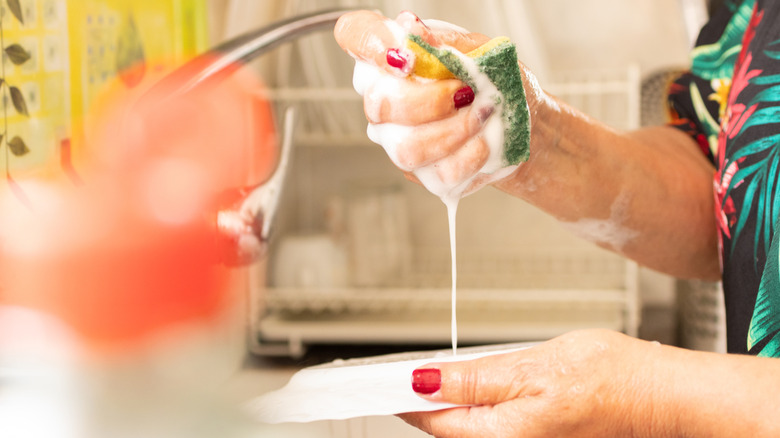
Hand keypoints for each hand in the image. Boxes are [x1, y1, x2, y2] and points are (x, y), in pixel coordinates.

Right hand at [334, 11, 526, 197]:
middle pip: (379, 105)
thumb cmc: (498, 84)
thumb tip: (416, 35)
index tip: (406, 58)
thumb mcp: (483, 52)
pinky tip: (483, 143)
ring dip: (454, 132)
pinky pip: (436, 173)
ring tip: (482, 117)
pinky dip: (469, 156)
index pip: (356, 34)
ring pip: (406, 148)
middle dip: (430, 102)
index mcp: (394, 56)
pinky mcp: (421, 172)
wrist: (526, 127)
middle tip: (466, 93)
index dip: (369, 42)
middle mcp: (385, 99)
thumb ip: (448, 45)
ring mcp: (397, 139)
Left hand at [400, 330, 659, 436]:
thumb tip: (425, 381)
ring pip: (469, 429)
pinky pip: (492, 428)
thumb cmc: (609, 382)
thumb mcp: (531, 367)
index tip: (379, 382)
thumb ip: (474, 379)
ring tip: (437, 377)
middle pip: (448, 430)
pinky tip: (478, 389)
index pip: (433, 421)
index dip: (403, 398)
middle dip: (425, 402)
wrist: (659, 397)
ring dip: (449, 404)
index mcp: (502, 437)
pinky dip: (476, 408)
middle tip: (404, 374)